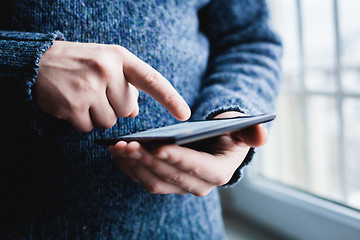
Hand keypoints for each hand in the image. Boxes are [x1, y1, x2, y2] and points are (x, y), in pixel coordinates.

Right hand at [34, 41, 190, 131]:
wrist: (38, 62)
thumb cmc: (80, 64)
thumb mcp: (106, 64)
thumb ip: (126, 85)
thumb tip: (134, 113)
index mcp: (119, 57)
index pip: (151, 79)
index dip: (170, 98)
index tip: (185, 114)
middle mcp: (106, 69)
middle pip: (127, 110)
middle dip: (113, 107)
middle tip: (95, 91)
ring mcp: (89, 86)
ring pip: (110, 122)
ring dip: (97, 115)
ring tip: (82, 96)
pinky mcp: (73, 104)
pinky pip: (89, 127)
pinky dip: (81, 121)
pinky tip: (71, 105)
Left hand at [108, 111, 267, 195]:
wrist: (214, 143)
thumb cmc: (226, 133)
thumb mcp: (240, 129)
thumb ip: (251, 132)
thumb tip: (261, 134)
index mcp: (218, 172)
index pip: (196, 168)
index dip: (178, 158)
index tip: (158, 146)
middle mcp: (198, 185)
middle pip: (169, 175)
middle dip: (147, 160)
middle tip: (129, 144)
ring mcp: (179, 185)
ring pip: (153, 181)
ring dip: (134, 166)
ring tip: (119, 148)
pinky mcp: (165, 181)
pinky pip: (143, 179)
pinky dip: (129, 167)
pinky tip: (118, 153)